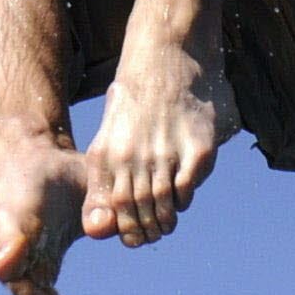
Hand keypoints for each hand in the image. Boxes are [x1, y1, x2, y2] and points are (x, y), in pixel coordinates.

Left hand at [83, 37, 230, 245]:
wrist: (167, 56)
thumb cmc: (137, 105)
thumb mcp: (109, 137)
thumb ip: (103, 181)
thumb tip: (96, 230)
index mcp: (108, 153)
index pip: (115, 210)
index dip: (127, 231)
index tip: (135, 237)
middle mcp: (134, 155)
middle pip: (139, 211)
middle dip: (147, 231)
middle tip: (154, 234)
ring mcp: (166, 151)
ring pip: (163, 203)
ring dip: (166, 220)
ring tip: (168, 223)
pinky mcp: (198, 147)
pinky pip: (188, 187)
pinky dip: (184, 198)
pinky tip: (182, 197)